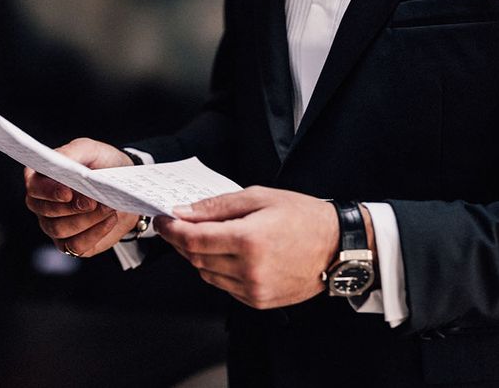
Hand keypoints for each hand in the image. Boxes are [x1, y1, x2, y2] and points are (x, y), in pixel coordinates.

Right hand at [24, 138, 139, 256]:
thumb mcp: (89, 150)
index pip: (34, 187)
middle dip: (72, 207)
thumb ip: (70, 153)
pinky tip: (109, 219)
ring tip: (107, 207)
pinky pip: (76, 246)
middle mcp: (42, 204)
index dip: (48, 191)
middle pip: (45, 212)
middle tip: (94, 200)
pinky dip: (95, 233)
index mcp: (42, 178)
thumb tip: (57, 163)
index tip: (68, 192)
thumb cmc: (103, 164)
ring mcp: (54, 226)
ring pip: (60, 230)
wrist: (125, 186)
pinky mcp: (71, 244)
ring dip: (87, 219)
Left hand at [155, 186, 339, 308]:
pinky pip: (223, 285)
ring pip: (206, 273)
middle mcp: (249, 270)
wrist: (337, 246)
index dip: (171, 230)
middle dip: (181, 240)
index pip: (193, 239)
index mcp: (248, 240)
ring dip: (198, 255)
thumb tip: (185, 212)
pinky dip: (217, 268)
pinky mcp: (258, 301)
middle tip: (177, 224)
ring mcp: (254, 289)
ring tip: (207, 235)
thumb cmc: (302, 215)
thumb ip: (217, 206)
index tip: (162, 220)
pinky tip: (227, 252)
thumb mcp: (259, 197)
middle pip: (195, 257)